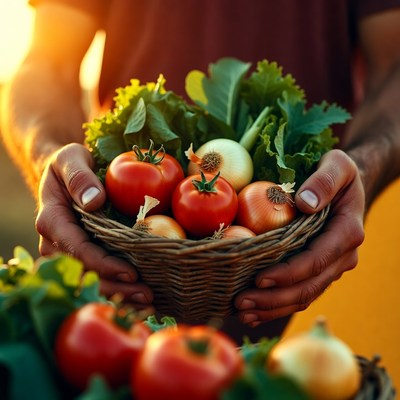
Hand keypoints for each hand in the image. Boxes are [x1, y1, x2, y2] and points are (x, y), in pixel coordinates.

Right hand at [35, 143, 153, 309]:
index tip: (131, 273)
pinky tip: (138, 294)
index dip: (104, 264)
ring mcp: (66, 251)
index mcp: (52, 219)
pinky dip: (116, 286)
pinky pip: (94, 274)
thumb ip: (79, 177)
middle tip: (147, 295)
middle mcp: (55, 242)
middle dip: (115, 287)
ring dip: (117, 293)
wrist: (65, 174)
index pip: (78, 248)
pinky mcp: (80, 254)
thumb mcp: (71, 158)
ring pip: (88, 280)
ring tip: (147, 301)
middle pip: (84, 272)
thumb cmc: (71, 164)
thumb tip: (93, 201)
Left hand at [235, 149, 364, 326]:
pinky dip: (277, 305)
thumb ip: (324, 181)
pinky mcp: (319, 270)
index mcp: (347, 232)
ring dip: (273, 308)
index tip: (259, 279)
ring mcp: (331, 266)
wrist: (345, 189)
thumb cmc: (336, 173)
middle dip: (274, 298)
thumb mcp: (336, 165)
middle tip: (241, 302)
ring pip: (304, 296)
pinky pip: (300, 293)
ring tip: (242, 313)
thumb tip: (305, 204)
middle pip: (308, 286)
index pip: (316, 260)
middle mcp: (342, 256)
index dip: (288, 273)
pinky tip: (254, 312)